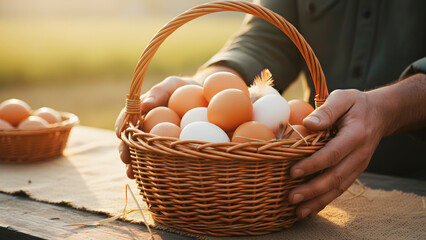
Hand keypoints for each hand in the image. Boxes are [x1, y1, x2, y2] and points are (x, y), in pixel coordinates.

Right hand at [115, 76, 199, 178]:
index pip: (126, 120)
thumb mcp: (174, 84)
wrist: (209, 98)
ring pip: (145, 154)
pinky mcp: (173, 151)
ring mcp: (159, 141)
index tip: (121, 135)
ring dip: (137, 165)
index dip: (121, 128)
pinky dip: (158, 169)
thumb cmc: (187, 88)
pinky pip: (165, 161)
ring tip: (134, 175)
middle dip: (126, 152)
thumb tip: (144, 105)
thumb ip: (160, 91)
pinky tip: (156, 179)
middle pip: (132, 142)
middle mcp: (147, 128)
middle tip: (126, 160)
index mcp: (144, 112)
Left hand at [288, 89, 386, 217]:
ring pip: (339, 187)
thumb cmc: (355, 104)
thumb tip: (307, 124)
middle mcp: (359, 154)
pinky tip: (310, 209)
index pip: (333, 153)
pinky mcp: (354, 171)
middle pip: (335, 176)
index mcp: (356, 135)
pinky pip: (341, 188)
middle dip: (313, 189)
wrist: (380, 114)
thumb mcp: (342, 98)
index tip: (293, 171)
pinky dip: (326, 200)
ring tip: (299, 211)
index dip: (313, 164)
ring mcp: (358, 165)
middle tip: (292, 197)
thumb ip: (326, 111)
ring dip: (318, 201)